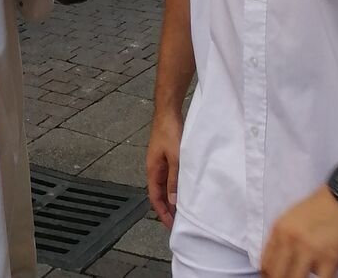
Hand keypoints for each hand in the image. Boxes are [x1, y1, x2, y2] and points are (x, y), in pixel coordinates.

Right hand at [145, 108, 181, 228]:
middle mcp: (155, 168)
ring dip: (172, 198)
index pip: (155, 198)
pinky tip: (185, 190)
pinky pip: (171, 177)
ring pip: (165, 186)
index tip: (171, 226)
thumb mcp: (174, 158)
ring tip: (183, 210)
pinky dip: (176, 187)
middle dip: (167, 209)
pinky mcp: (168, 156)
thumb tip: (173, 202)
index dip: (162, 213)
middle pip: (160, 194)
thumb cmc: (170, 133)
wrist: (168, 110)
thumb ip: (174, 179)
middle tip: (179, 223)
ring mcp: (161, 162)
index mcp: (153, 170)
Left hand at [261, 187, 337, 277]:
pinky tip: (324, 275)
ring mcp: (310, 251)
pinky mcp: (331, 260)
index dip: (269, 277)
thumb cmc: (320, 209)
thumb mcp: (292, 219)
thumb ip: (282, 241)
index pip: (265, 266)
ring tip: (306, 275)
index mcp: (280, 230)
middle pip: (277, 276)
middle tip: (291, 277)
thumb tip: (276, 265)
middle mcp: (291, 241)